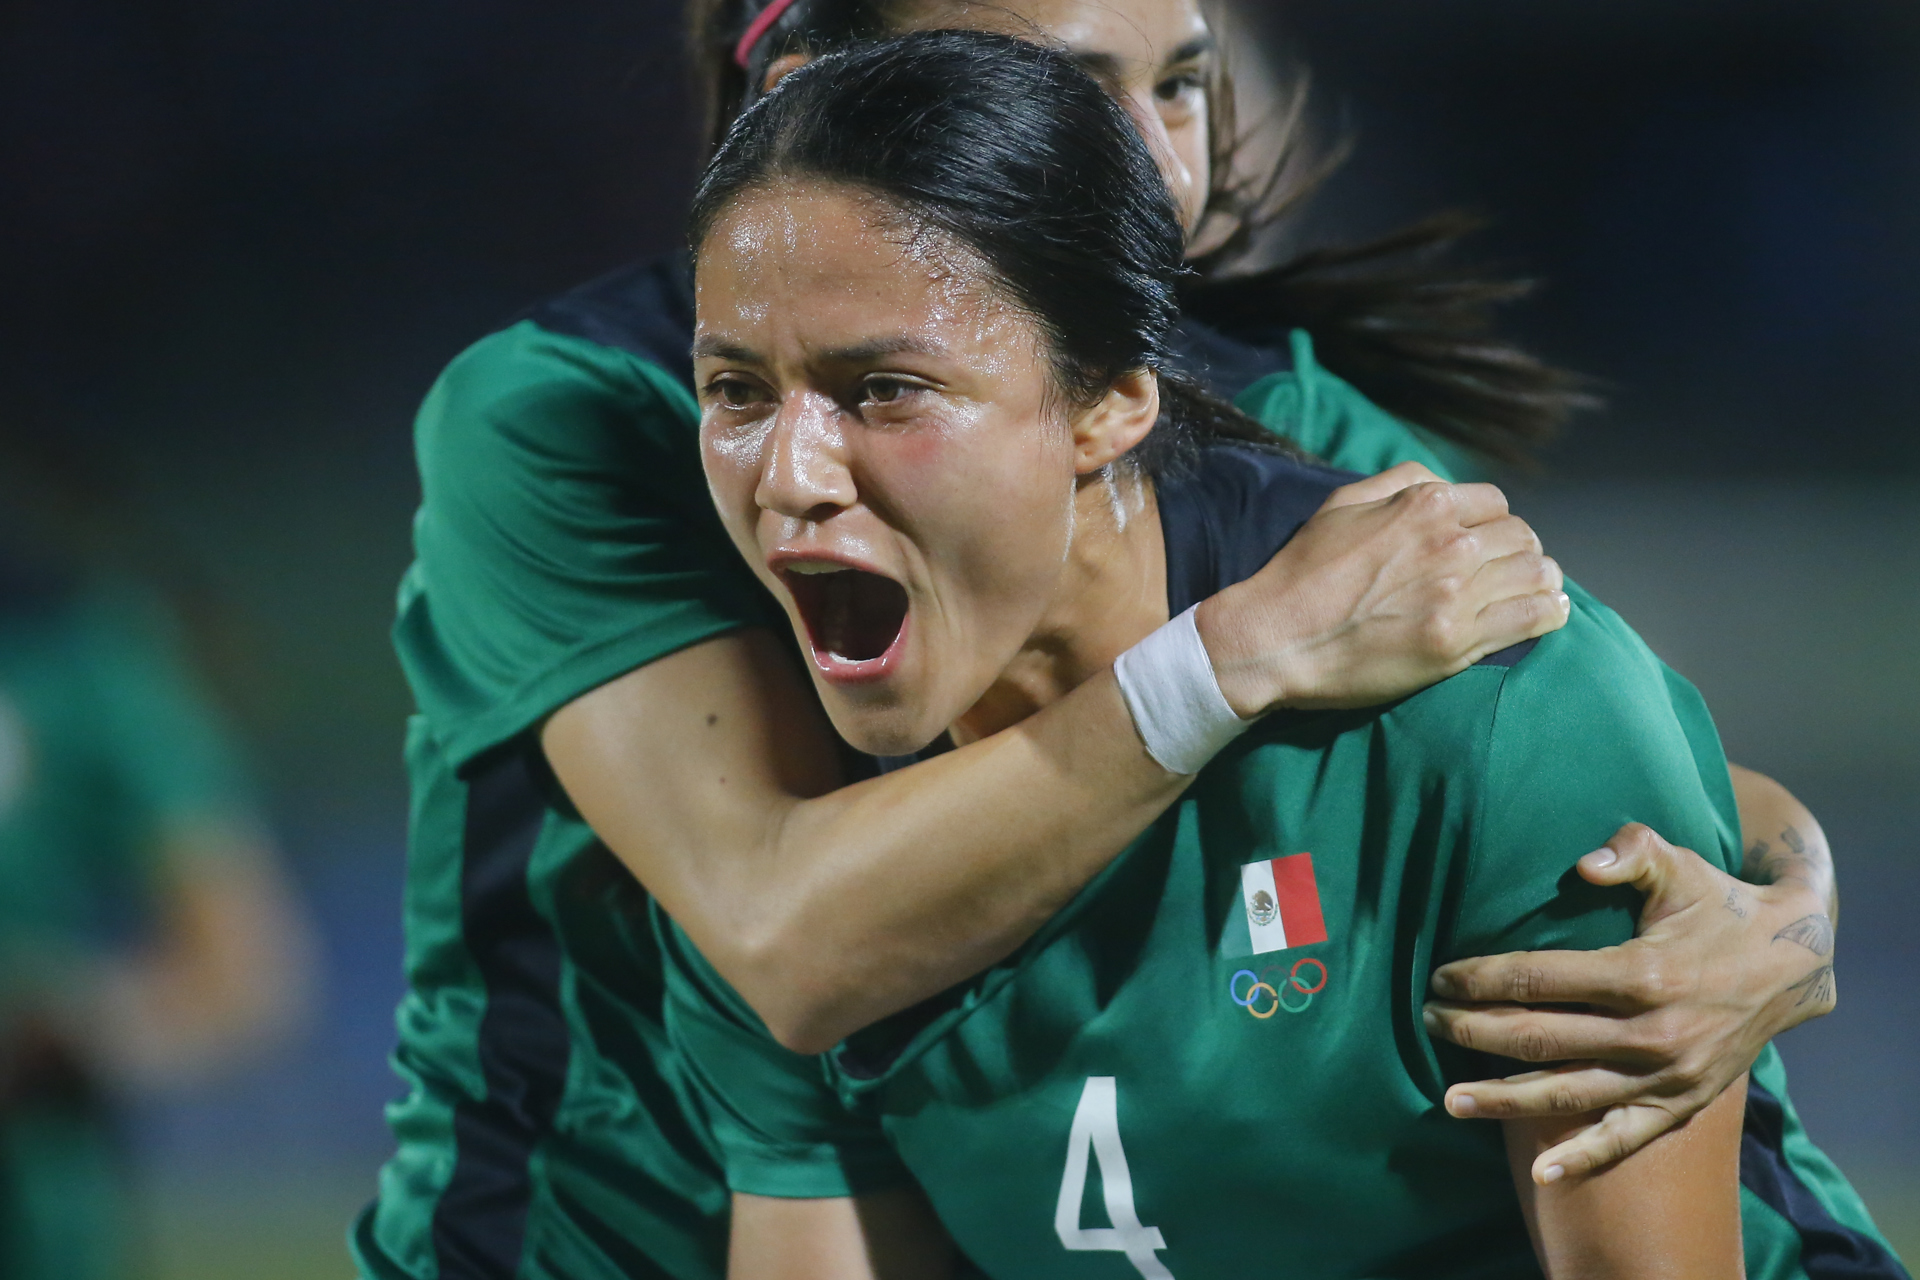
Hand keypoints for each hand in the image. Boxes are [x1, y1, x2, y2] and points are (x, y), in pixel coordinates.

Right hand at [1197, 462, 1569, 714]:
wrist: (1275, 636)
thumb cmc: (1303, 571)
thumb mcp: (1343, 503)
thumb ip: (1400, 481)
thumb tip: (1442, 481)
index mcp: (1426, 504)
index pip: (1494, 503)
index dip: (1494, 522)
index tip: (1487, 542)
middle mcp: (1450, 543)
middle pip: (1521, 536)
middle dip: (1520, 550)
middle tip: (1510, 568)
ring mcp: (1456, 594)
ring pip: (1537, 574)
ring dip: (1541, 579)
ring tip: (1536, 589)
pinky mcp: (1456, 642)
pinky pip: (1530, 618)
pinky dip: (1548, 612)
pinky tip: (1548, 612)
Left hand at [1423, 822, 1835, 1184]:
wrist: (1792, 964)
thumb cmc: (1717, 905)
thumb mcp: (1677, 864)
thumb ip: (1629, 853)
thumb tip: (1583, 865)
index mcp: (1643, 973)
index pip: (1540, 981)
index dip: (1483, 979)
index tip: (1441, 977)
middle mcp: (1653, 1033)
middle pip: (1542, 1039)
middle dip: (1474, 1032)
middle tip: (1427, 1021)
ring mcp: (1668, 1076)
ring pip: (1570, 1096)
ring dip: (1506, 1100)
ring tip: (1451, 1100)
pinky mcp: (1682, 1103)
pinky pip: (1626, 1140)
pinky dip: (1584, 1159)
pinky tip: (1542, 1174)